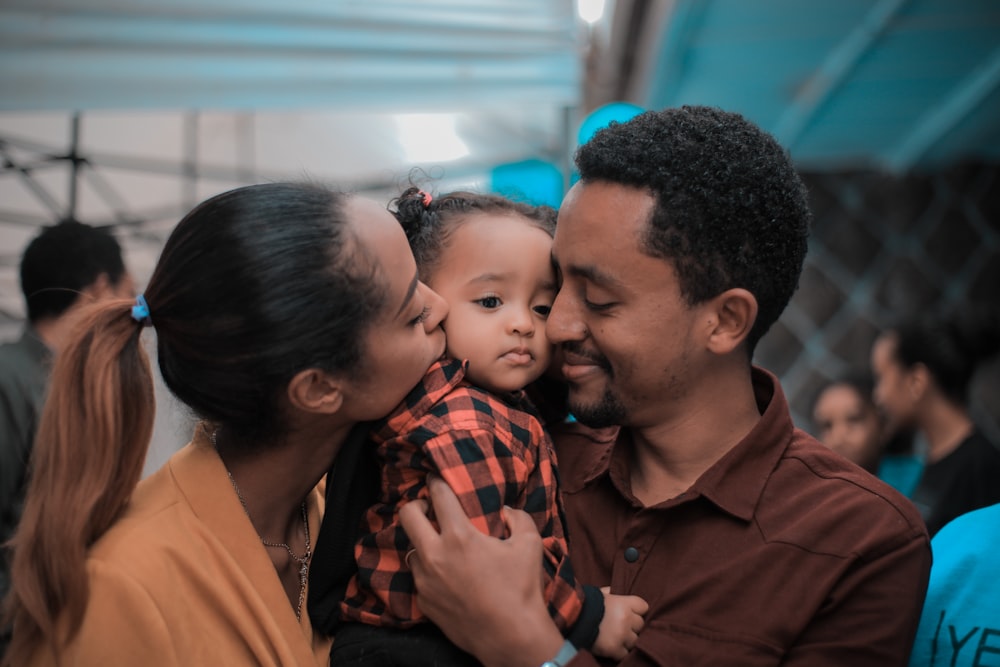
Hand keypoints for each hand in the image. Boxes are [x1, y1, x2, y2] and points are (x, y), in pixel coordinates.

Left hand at [400, 476, 564, 666]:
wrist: (510, 637)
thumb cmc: (521, 589)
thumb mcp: (530, 545)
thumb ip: (519, 518)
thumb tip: (507, 512)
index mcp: (459, 537)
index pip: (438, 496)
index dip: (435, 482)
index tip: (435, 479)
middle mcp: (435, 556)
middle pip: (407, 516)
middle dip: (415, 505)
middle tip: (428, 507)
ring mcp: (426, 581)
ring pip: (411, 550)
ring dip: (423, 543)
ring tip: (440, 546)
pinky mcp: (424, 602)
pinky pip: (419, 579)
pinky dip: (429, 572)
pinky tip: (447, 577)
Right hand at [591, 587, 647, 659]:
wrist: (570, 617)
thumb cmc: (586, 603)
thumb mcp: (600, 593)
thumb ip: (612, 593)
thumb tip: (618, 592)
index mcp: (624, 603)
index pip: (644, 607)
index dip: (636, 610)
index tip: (629, 612)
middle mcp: (626, 619)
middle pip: (640, 625)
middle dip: (632, 626)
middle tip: (620, 626)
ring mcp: (621, 635)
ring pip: (635, 640)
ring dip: (626, 640)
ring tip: (615, 637)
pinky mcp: (614, 649)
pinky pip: (625, 654)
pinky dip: (619, 652)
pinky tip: (611, 647)